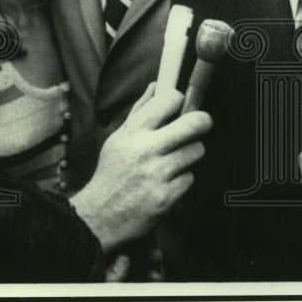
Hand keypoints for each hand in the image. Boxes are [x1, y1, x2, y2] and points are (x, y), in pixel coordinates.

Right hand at [70, 82, 210, 252]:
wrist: (99, 216)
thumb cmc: (112, 173)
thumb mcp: (119, 138)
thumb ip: (140, 112)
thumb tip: (157, 85)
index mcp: (134, 132)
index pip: (169, 100)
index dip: (179, 100)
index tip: (180, 106)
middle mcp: (146, 150)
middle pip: (194, 124)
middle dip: (203, 121)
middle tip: (201, 124)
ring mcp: (157, 174)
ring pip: (196, 150)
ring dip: (190, 154)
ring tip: (176, 160)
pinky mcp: (166, 196)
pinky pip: (190, 178)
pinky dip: (182, 180)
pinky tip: (168, 182)